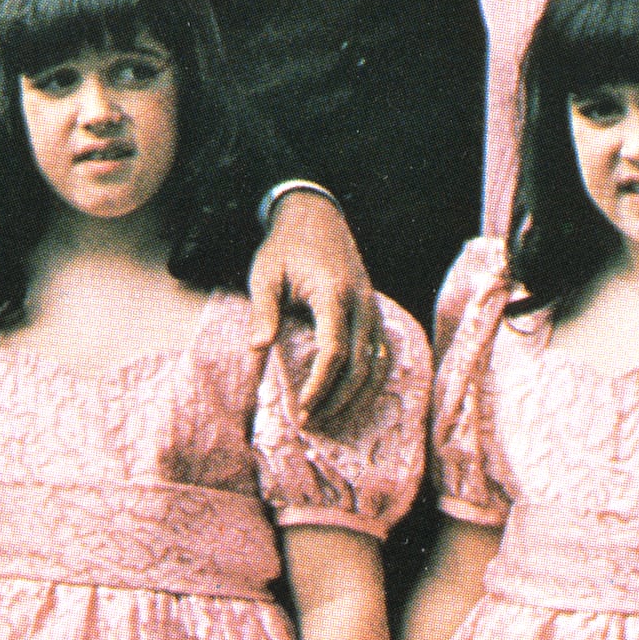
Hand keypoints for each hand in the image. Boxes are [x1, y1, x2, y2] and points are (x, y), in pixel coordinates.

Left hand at [250, 190, 389, 429]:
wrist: (315, 216)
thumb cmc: (284, 247)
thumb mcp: (265, 274)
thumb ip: (263, 311)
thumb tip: (257, 350)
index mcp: (333, 293)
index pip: (334, 351)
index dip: (319, 386)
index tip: (299, 410)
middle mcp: (361, 303)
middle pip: (360, 364)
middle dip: (336, 399)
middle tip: (310, 423)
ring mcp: (372, 308)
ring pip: (377, 362)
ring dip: (355, 395)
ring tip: (328, 418)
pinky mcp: (374, 311)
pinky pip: (381, 353)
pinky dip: (370, 379)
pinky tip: (350, 398)